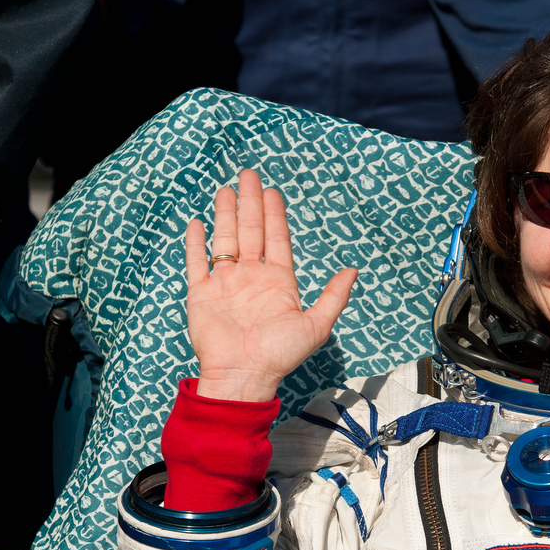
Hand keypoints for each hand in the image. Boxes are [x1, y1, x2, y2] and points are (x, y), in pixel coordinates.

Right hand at [185, 168, 357, 401]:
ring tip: (227, 189)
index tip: (273, 191)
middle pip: (251, 231)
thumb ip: (333, 297)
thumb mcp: (316, 325)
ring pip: (225, 240)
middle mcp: (252, 277)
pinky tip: (198, 223)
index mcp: (278, 282)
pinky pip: (197, 262)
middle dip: (250, 203)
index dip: (275, 215)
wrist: (243, 374)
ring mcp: (226, 284)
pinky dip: (196, 243)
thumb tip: (353, 271)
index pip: (277, 239)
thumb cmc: (279, 354)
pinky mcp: (202, 293)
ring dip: (226, 215)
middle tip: (249, 174)